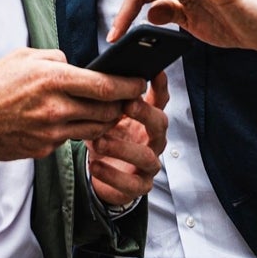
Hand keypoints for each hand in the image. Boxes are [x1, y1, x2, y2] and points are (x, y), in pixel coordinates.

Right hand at [0, 48, 148, 159]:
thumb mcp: (26, 56)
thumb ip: (58, 59)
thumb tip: (79, 68)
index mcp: (54, 79)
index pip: (106, 86)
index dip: (129, 85)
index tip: (139, 82)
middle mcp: (56, 108)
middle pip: (107, 111)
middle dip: (122, 105)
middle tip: (128, 98)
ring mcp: (51, 132)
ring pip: (94, 129)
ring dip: (105, 120)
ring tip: (106, 110)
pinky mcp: (43, 149)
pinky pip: (71, 140)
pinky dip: (76, 130)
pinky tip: (72, 121)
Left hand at [87, 72, 168, 206]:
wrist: (102, 172)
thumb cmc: (107, 136)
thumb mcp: (107, 116)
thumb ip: (108, 101)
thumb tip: (96, 75)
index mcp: (147, 119)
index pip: (159, 100)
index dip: (160, 86)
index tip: (155, 72)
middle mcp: (153, 140)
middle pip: (160, 124)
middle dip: (145, 113)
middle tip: (127, 104)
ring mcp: (149, 164)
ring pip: (147, 156)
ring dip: (122, 147)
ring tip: (99, 141)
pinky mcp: (140, 185)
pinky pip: (132, 183)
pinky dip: (113, 175)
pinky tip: (95, 165)